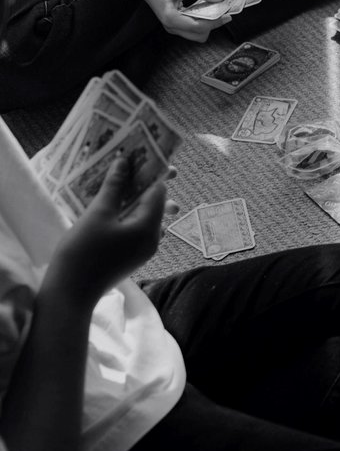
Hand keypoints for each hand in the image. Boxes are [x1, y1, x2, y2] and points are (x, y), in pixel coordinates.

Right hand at [49, 157, 166, 303]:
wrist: (70, 294)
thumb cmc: (83, 252)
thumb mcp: (97, 214)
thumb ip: (114, 187)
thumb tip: (124, 162)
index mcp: (150, 227)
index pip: (158, 192)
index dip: (150, 172)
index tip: (141, 156)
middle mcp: (153, 239)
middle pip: (155, 204)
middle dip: (145, 184)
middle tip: (132, 165)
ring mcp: (143, 249)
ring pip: (145, 216)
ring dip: (135, 199)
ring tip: (122, 181)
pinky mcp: (131, 255)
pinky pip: (136, 228)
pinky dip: (128, 214)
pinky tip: (114, 206)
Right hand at [132, 0, 231, 41]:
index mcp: (171, 18)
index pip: (199, 27)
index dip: (216, 22)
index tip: (228, 15)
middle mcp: (171, 26)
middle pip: (199, 35)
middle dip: (213, 25)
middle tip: (222, 11)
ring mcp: (172, 25)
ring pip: (197, 33)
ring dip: (208, 23)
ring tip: (216, 9)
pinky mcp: (174, 21)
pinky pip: (193, 26)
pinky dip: (202, 20)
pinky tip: (207, 7)